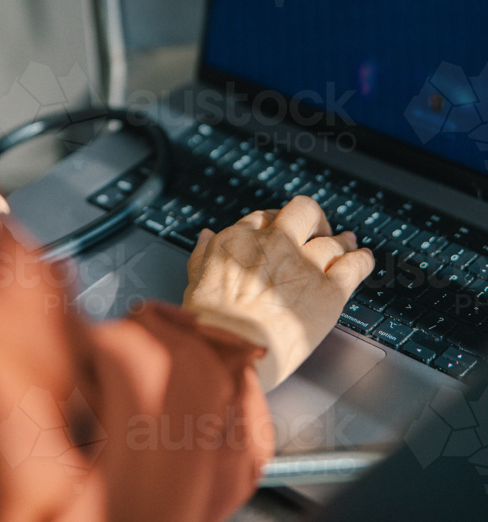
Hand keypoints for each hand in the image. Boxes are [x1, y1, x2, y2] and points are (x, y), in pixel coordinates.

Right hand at [182, 196, 373, 390]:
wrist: (231, 348)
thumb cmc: (208, 323)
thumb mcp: (195, 280)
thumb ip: (203, 255)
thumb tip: (206, 236)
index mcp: (239, 240)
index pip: (263, 218)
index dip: (276, 222)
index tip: (281, 230)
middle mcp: (274, 244)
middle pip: (302, 212)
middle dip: (312, 218)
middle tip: (317, 228)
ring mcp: (303, 265)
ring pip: (332, 240)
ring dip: (342, 240)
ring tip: (348, 242)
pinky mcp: (328, 292)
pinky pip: (353, 267)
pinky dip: (363, 260)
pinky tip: (364, 258)